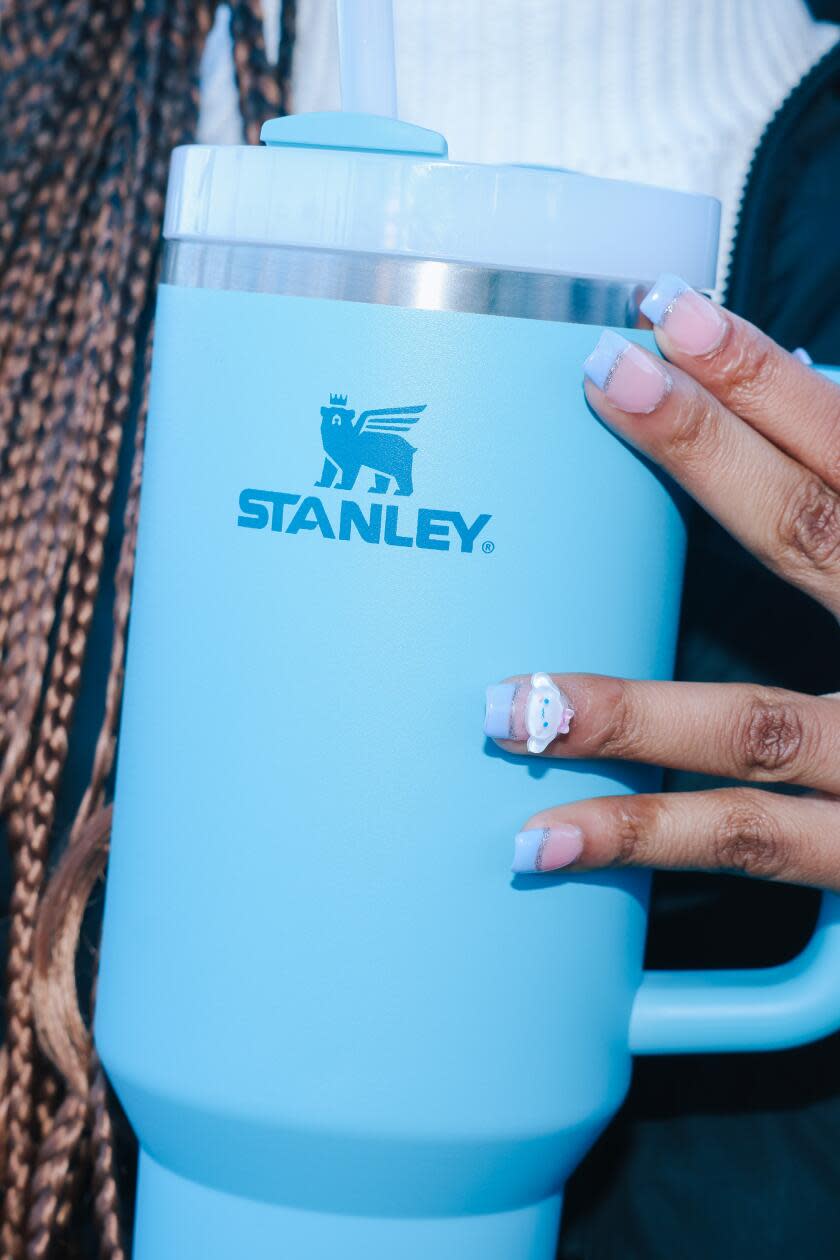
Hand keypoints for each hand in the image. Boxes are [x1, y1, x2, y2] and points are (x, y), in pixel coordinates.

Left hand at [485, 274, 839, 887]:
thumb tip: (798, 400)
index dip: (770, 382)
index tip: (674, 315)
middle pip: (812, 536)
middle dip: (708, 453)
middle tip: (609, 379)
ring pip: (753, 725)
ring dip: (624, 706)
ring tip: (506, 695)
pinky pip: (748, 844)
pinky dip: (643, 837)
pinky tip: (543, 836)